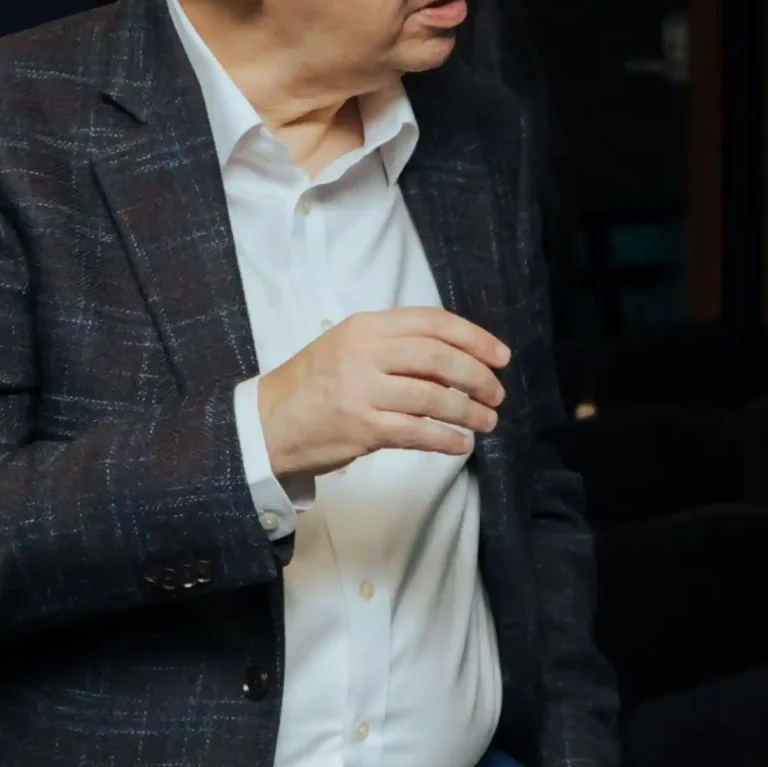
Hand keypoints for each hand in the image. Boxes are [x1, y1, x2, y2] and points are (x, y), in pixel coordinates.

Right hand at [255, 308, 510, 478]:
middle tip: (497, 394)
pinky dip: (446, 439)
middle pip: (439, 358)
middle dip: (478, 377)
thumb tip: (459, 358)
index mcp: (365, 327)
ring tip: (487, 421)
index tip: (500, 357)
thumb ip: (396, 346)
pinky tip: (461, 444)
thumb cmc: (315, 385)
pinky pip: (417, 432)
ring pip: (433, 398)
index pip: (432, 322)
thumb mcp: (350, 348)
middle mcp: (364, 353)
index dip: (474, 338)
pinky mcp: (361, 428)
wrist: (267, 423)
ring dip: (469, 411)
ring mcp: (361, 391)